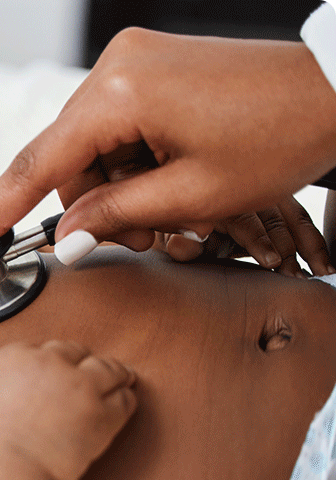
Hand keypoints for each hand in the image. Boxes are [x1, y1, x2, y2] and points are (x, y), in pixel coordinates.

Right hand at [0, 28, 335, 257]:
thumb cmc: (278, 138)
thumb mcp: (192, 195)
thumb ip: (115, 216)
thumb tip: (67, 240)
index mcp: (120, 92)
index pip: (39, 162)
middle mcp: (116, 65)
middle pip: (67, 157)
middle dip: (94, 205)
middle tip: (142, 237)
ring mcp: (134, 59)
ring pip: (91, 146)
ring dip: (118, 186)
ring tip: (171, 208)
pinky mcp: (151, 63)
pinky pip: (117, 124)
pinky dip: (134, 160)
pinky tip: (171, 175)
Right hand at [0, 341, 136, 479]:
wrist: (4, 473)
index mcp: (15, 357)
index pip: (39, 347)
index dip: (46, 359)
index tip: (49, 369)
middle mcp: (51, 364)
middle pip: (75, 351)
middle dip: (79, 360)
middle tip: (84, 368)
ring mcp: (82, 388)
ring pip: (109, 367)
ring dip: (113, 371)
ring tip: (120, 376)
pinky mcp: (104, 415)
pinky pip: (125, 399)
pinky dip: (126, 398)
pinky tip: (125, 400)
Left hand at [153, 196, 331, 275]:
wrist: (178, 215)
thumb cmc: (173, 229)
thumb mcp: (169, 238)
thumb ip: (177, 244)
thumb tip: (183, 246)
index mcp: (216, 199)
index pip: (242, 218)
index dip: (258, 240)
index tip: (271, 261)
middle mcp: (243, 192)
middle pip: (273, 217)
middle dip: (288, 247)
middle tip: (295, 277)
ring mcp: (262, 196)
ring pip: (293, 216)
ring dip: (309, 244)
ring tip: (321, 271)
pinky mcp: (277, 205)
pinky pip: (299, 219)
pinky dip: (313, 240)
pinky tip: (323, 262)